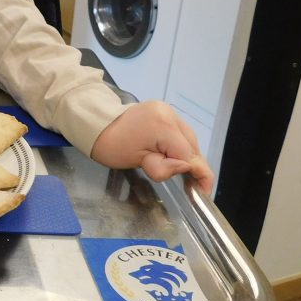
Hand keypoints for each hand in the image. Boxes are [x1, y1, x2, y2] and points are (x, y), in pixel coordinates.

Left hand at [91, 100, 214, 193]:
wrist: (99, 125)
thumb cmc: (113, 147)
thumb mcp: (137, 162)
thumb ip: (163, 167)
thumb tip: (185, 167)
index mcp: (162, 125)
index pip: (187, 154)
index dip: (197, 173)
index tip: (202, 191)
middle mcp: (170, 114)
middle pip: (192, 145)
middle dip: (193, 165)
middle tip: (194, 186)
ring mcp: (168, 110)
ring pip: (189, 139)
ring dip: (187, 155)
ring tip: (183, 172)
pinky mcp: (165, 111)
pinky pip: (180, 132)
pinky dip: (180, 145)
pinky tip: (174, 156)